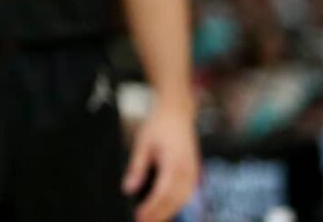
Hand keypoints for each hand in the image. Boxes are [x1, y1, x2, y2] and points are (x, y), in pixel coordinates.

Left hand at [124, 100, 199, 221]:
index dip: (151, 209)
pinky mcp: (194, 173)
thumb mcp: (142, 144)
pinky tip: (166, 210)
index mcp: (174, 164)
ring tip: (151, 220)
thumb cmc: (158, 125)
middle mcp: (187, 171)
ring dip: (168, 213)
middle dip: (159, 215)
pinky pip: (187, 194)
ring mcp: (193, 173)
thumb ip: (136, 168)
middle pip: (174, 201)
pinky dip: (177, 205)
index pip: (162, 194)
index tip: (138, 217)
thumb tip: (128, 190)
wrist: (177, 112)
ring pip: (183, 200)